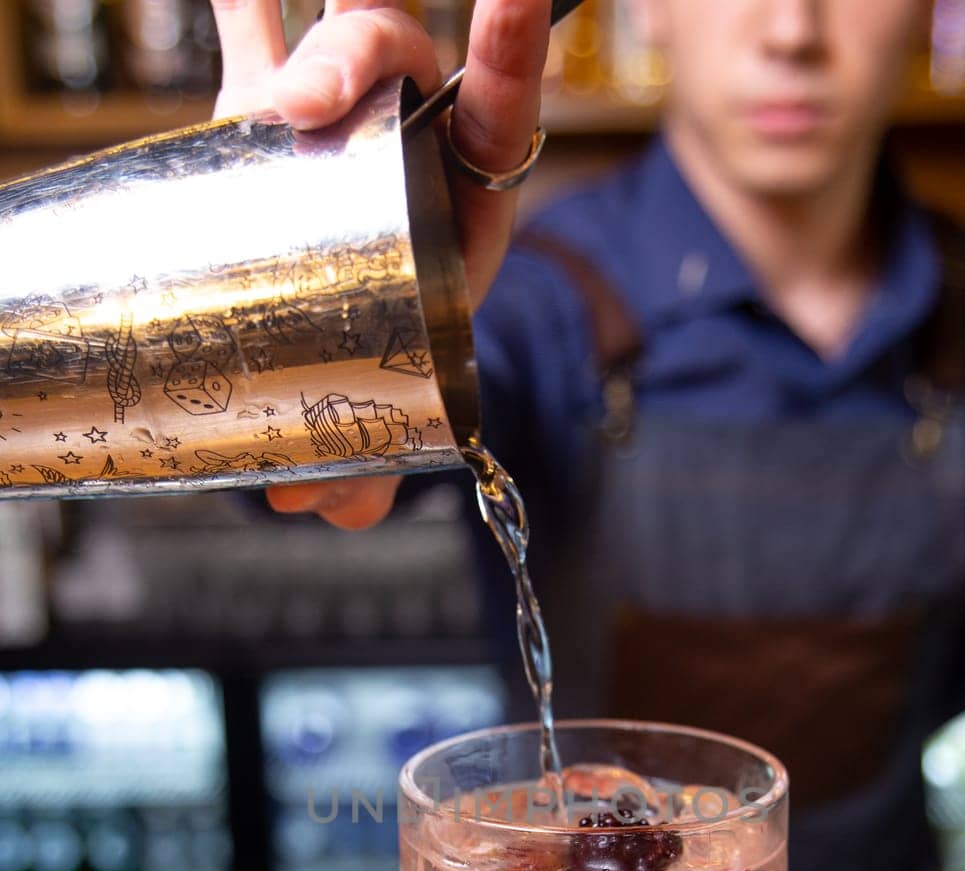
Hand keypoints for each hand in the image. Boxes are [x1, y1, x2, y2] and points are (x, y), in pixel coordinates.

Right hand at [209, 0, 550, 528]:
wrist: (342, 314)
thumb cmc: (391, 347)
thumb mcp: (396, 402)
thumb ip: (377, 462)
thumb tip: (335, 511)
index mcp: (467, 187)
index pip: (498, 108)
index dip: (510, 51)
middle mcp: (408, 128)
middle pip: (395, 53)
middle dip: (355, 56)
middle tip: (306, 101)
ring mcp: (341, 109)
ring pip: (328, 36)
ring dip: (302, 47)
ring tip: (276, 94)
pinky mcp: (272, 103)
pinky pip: (252, 30)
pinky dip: (239, 5)